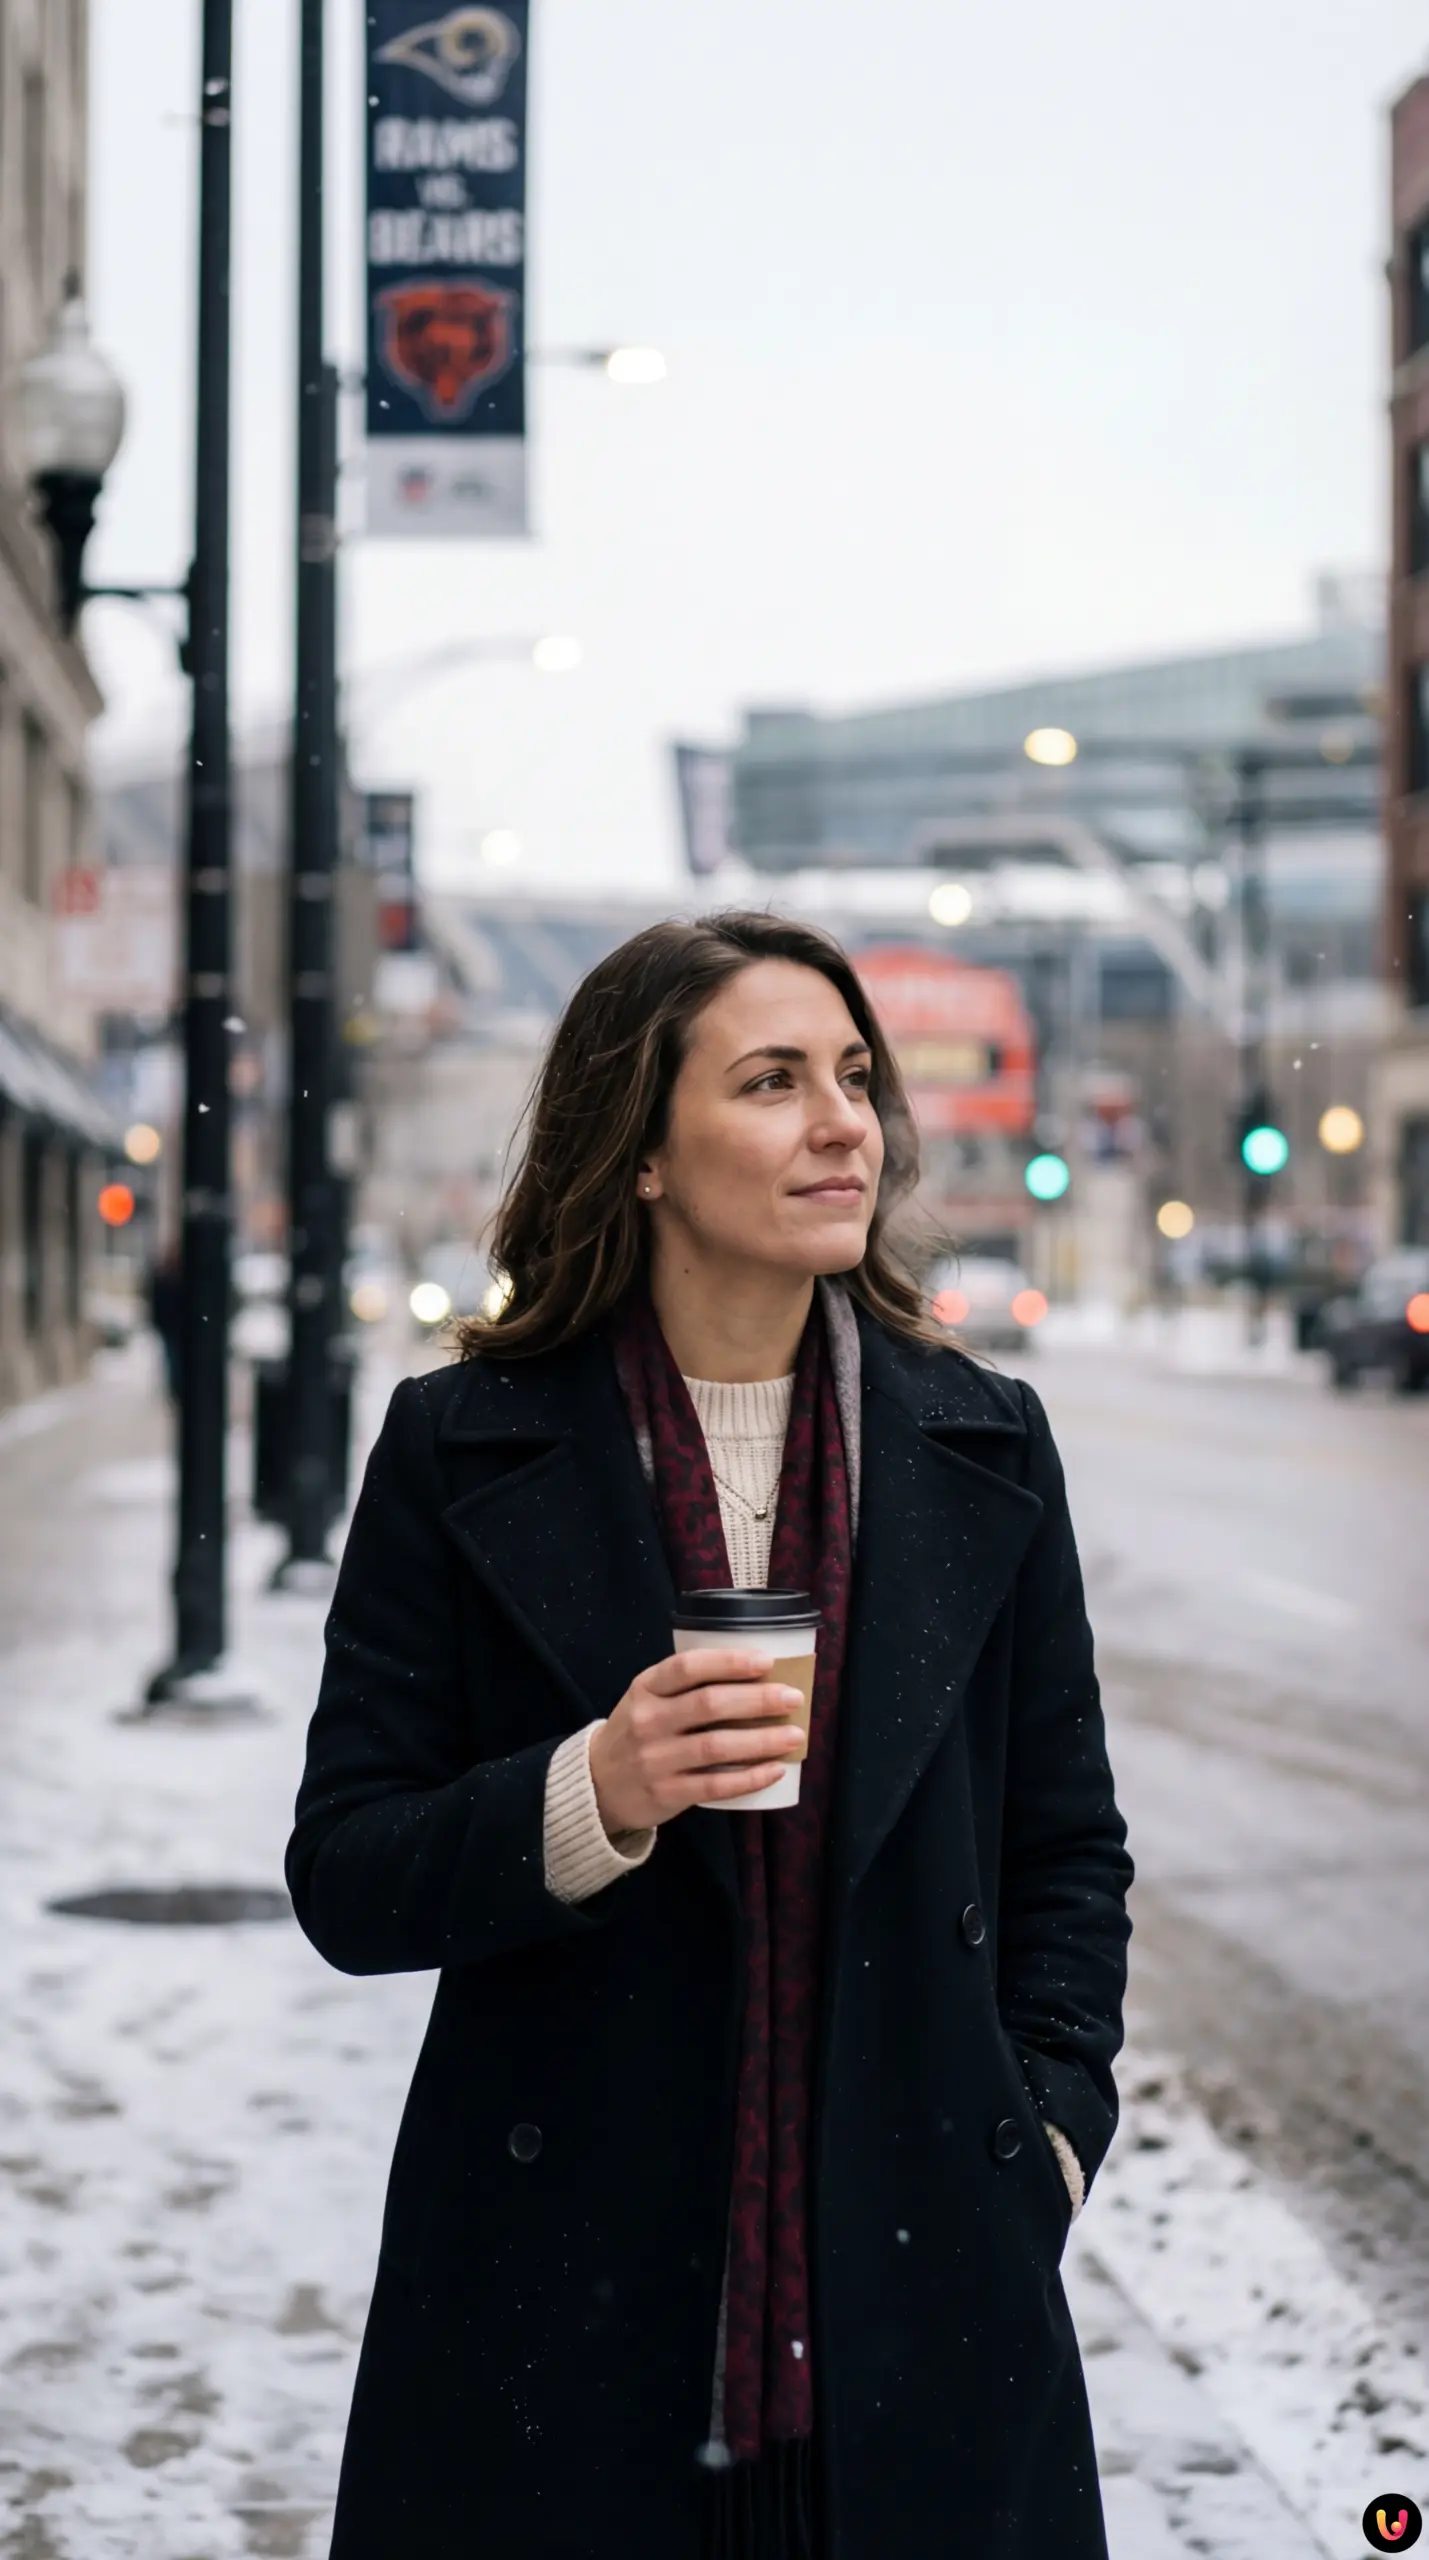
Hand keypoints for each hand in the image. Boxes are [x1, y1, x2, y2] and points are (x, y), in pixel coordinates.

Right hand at [587, 1648, 806, 1837]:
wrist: (597, 1783)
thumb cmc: (638, 1732)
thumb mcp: (647, 1698)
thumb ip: (686, 1686)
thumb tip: (758, 1676)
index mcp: (645, 1688)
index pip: (688, 1667)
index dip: (729, 1662)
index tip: (767, 1662)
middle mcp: (648, 1721)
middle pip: (709, 1705)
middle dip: (758, 1699)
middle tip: (793, 1698)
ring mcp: (655, 1759)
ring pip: (717, 1746)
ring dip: (762, 1740)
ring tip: (795, 1736)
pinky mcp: (666, 1793)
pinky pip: (715, 1786)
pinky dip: (749, 1778)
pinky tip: (775, 1770)